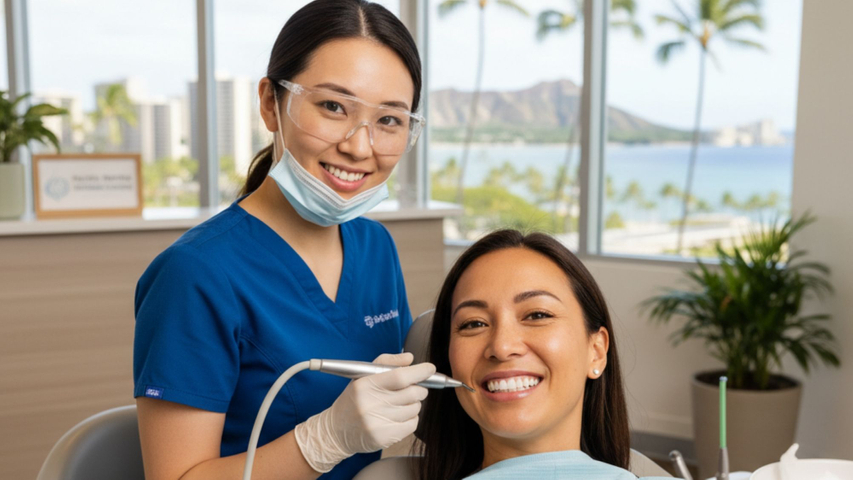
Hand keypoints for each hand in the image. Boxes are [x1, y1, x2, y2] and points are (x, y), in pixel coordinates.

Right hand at [294, 353, 435, 472]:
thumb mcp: (363, 376)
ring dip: (414, 404)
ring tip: (400, 404)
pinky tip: (398, 416)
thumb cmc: (354, 400)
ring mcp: (377, 423)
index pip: (400, 376)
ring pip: (415, 408)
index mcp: (365, 385)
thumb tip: (411, 358)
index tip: (430, 368)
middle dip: (420, 388)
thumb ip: (387, 362)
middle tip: (414, 388)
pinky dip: (411, 418)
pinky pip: (412, 424)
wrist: (336, 431)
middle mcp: (370, 404)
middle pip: (412, 393)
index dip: (419, 372)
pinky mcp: (384, 438)